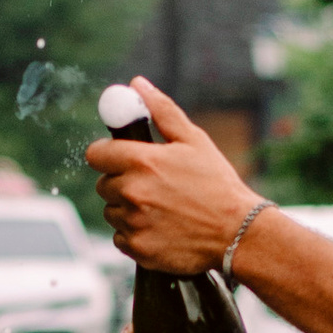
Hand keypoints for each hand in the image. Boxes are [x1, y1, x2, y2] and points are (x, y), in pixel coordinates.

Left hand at [88, 76, 256, 268]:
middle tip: (152, 186)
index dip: (107, 155)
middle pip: (103, 185)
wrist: (237, 232)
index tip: (119, 159)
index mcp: (142, 161)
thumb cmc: (217, 184)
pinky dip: (135, 234)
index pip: (95, 154)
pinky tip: (160, 228)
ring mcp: (133, 222)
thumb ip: (161, 110)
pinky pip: (120, 238)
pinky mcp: (138, 248)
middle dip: (122, 183)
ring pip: (112, 212)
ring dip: (128, 210)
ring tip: (161, 209)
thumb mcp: (193, 140)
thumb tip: (137, 84)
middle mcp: (132, 191)